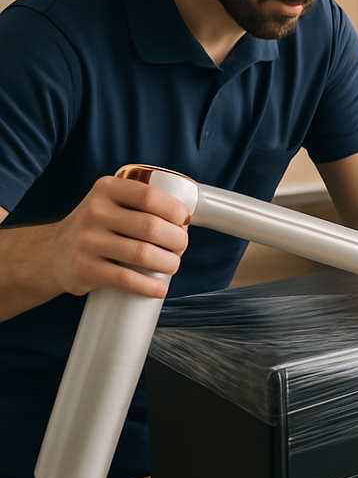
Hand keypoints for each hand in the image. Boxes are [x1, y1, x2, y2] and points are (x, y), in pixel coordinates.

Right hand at [51, 176, 191, 298]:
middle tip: (181, 247)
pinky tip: (160, 288)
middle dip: (177, 240)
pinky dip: (150, 286)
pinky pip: (126, 280)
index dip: (175, 211)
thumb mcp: (110, 202)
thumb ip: (141, 203)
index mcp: (106, 189)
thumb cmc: (96, 227)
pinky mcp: (84, 270)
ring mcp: (87, 242)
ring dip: (169, 263)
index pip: (149, 196)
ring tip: (172, 265)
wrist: (51, 254)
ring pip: (143, 254)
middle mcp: (95, 213)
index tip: (184, 222)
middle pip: (151, 227)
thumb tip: (186, 220)